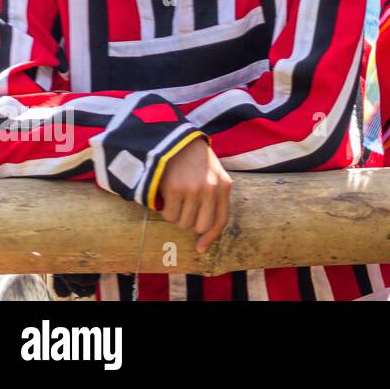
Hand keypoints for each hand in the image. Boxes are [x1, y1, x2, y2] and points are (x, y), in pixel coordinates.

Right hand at [158, 135, 232, 252]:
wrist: (175, 140)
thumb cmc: (195, 162)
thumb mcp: (213, 175)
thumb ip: (214, 198)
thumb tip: (205, 234)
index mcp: (224, 185)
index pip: (221, 220)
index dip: (210, 237)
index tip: (200, 248)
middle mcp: (211, 188)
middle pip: (200, 226)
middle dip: (190, 223)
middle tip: (184, 210)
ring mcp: (193, 189)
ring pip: (182, 223)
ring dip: (176, 216)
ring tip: (175, 199)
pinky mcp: (174, 188)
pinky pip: (168, 215)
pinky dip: (164, 210)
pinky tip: (166, 195)